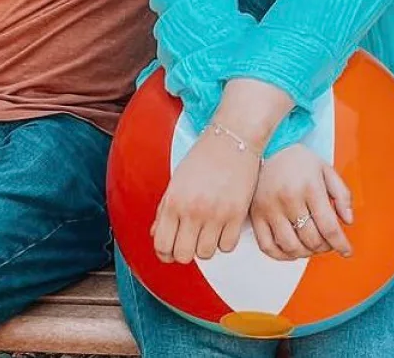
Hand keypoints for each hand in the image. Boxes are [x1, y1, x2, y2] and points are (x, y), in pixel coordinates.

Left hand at [152, 129, 261, 263]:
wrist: (233, 138)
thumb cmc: (204, 156)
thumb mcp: (176, 181)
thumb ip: (164, 210)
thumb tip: (157, 234)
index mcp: (174, 202)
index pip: (162, 245)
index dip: (165, 253)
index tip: (171, 250)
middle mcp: (193, 210)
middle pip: (183, 255)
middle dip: (185, 252)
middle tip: (190, 242)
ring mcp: (215, 214)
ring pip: (206, 254)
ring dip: (206, 247)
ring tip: (208, 232)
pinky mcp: (236, 214)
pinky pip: (227, 246)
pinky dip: (225, 242)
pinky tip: (223, 228)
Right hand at [249, 145, 353, 260]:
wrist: (267, 148)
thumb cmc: (298, 160)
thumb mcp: (326, 170)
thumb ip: (342, 194)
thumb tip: (348, 220)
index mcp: (310, 187)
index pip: (329, 226)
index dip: (341, 244)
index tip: (346, 251)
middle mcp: (289, 199)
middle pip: (312, 239)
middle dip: (325, 247)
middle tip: (328, 243)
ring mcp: (270, 209)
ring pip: (291, 246)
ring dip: (306, 253)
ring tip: (311, 246)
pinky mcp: (256, 215)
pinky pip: (268, 246)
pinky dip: (282, 255)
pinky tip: (291, 249)